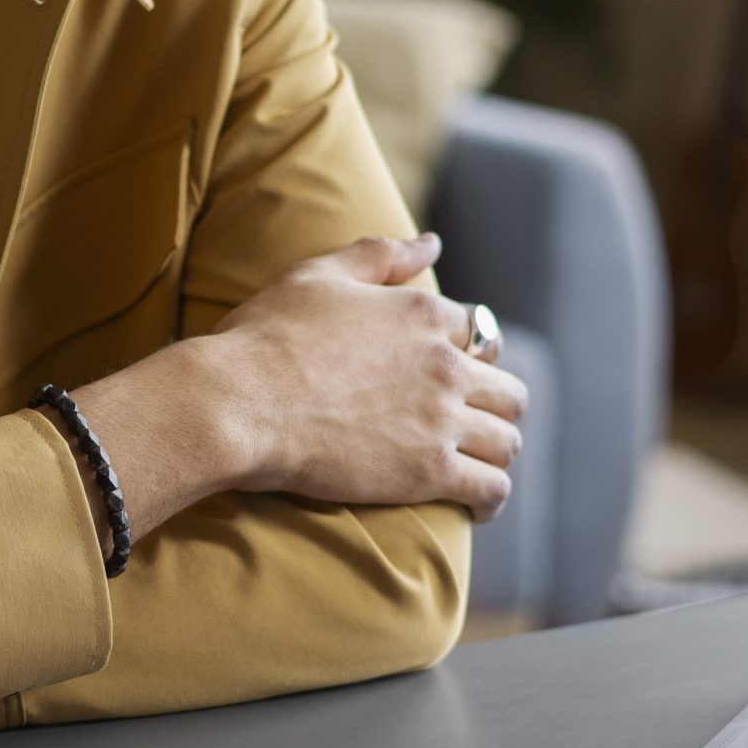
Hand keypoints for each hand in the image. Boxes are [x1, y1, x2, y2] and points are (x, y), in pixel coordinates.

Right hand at [208, 234, 526, 520]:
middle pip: (507, 390)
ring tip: (476, 464)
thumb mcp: (320, 275)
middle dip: (493, 406)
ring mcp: (440, 419)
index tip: (453, 372)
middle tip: (470, 422)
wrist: (239, 401)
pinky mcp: (428, 472)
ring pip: (507, 441)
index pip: (480, 333)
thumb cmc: (268, 336)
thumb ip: (381, 255)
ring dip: (494, 452)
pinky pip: (490, 488)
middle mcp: (445, 364)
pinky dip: (490, 498)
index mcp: (423, 313)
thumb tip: (432, 242)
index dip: (469, 354)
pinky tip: (478, 505)